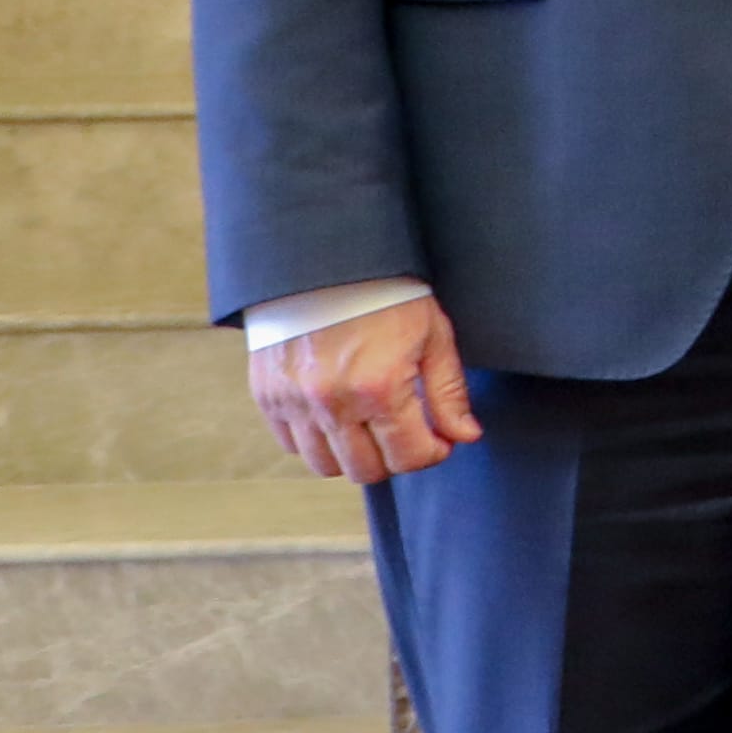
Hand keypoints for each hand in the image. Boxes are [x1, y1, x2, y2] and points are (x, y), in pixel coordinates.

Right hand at [252, 294, 479, 481]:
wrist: (323, 261)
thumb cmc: (384, 294)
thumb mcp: (432, 336)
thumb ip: (448, 393)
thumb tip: (464, 436)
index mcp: (378, 388)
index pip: (408, 456)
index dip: (432, 454)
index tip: (438, 440)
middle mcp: (331, 403)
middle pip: (366, 471)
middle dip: (395, 459)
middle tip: (406, 434)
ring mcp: (294, 402)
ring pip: (325, 465)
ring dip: (354, 456)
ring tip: (371, 428)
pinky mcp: (268, 395)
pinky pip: (291, 444)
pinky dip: (316, 441)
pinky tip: (337, 418)